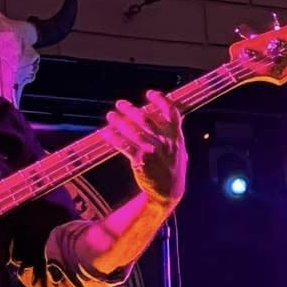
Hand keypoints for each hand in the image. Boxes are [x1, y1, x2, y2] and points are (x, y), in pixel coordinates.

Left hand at [106, 90, 186, 208]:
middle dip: (131, 110)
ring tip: (110, 115)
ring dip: (119, 121)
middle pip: (146, 119)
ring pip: (132, 131)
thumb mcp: (180, 151)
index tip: (150, 94)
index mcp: (176, 138)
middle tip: (120, 104)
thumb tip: (170, 117)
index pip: (171, 113)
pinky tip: (106, 133)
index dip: (161, 101)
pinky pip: (124, 146)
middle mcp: (165, 142)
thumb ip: (175, 134)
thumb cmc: (173, 170)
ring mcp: (152, 151)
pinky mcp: (141, 161)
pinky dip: (114, 138)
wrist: (167, 193)